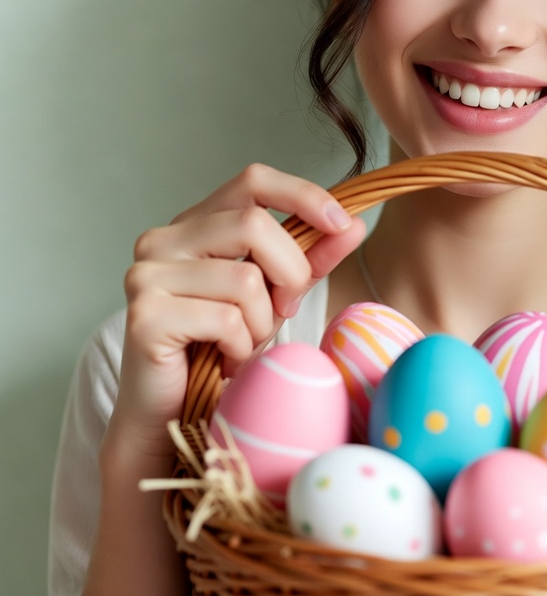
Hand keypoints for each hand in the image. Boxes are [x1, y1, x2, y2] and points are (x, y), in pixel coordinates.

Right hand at [111, 164, 364, 451]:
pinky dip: (240, 347)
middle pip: (255, 224)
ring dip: (262, 321)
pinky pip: (226, 320)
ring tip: (243, 343)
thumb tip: (354, 226)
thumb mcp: (277, 294)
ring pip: (245, 278)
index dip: (302, 195)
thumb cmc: (222, 346)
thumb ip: (311, 258)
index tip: (342, 223)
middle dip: (290, 272)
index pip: (252, 181)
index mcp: (195, 224)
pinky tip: (224, 361)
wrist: (172, 414)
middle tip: (285, 309)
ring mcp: (147, 275)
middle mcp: (163, 239)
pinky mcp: (144, 316)